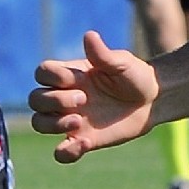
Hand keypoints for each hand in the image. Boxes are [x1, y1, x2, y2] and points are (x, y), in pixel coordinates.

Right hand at [29, 30, 160, 162]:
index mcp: (70, 75)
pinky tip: (84, 144)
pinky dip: (65, 152)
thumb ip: (102, 54)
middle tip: (84, 100)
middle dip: (53, 101)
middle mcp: (65, 97)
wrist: (153, 100)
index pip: (42, 73)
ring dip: (51, 124)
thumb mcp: (122, 63)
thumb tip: (89, 35)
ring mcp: (71, 119)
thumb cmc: (135, 76)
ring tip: (79, 122)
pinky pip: (61, 152)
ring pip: (39, 123)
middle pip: (35, 99)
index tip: (80, 79)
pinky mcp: (83, 140)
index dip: (54, 77)